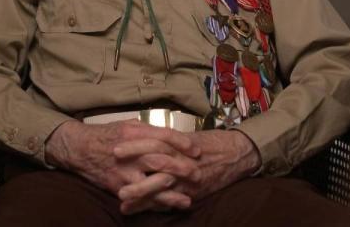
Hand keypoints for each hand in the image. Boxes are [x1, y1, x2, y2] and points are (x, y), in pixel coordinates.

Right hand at [45, 120, 200, 210]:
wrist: (79, 149)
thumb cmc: (106, 135)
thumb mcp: (126, 125)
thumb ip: (147, 130)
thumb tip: (169, 136)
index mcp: (133, 132)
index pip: (163, 135)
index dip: (182, 142)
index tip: (196, 149)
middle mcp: (130, 151)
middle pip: (161, 159)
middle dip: (182, 168)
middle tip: (197, 174)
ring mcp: (123, 171)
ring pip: (151, 183)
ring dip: (171, 193)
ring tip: (187, 199)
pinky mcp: (117, 186)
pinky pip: (139, 198)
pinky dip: (153, 204)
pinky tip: (166, 207)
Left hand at [114, 129, 260, 213]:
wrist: (237, 154)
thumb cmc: (211, 142)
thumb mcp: (187, 137)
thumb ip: (166, 140)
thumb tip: (143, 138)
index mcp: (178, 144)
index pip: (153, 142)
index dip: (134, 146)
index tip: (115, 148)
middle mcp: (182, 160)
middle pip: (153, 164)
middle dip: (132, 172)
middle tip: (112, 177)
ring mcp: (187, 179)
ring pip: (161, 186)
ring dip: (140, 195)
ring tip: (122, 202)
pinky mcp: (192, 193)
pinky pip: (172, 202)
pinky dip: (157, 207)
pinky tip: (142, 212)